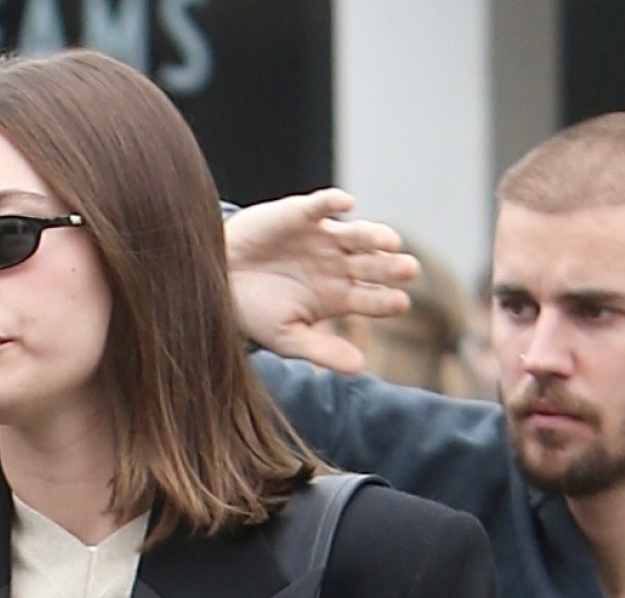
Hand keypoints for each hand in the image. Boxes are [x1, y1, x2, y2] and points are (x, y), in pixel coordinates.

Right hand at [225, 188, 419, 371]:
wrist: (217, 283)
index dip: (386, 301)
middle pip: (372, 265)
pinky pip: (321, 206)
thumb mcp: (286, 337)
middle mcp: (337, 265)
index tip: (400, 304)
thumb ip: (322, 350)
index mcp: (338, 297)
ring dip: (374, 236)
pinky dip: (333, 202)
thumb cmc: (253, 313)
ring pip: (356, 235)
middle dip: (390, 267)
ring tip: (389, 242)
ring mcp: (322, 239)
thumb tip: (359, 367)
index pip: (372, 299)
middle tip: (408, 270)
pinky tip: (346, 204)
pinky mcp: (300, 215)